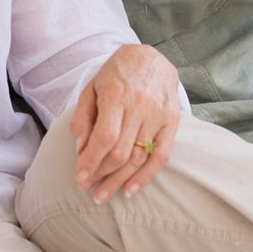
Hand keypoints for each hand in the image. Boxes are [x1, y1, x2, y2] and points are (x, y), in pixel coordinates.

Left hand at [69, 44, 180, 203]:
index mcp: (117, 95)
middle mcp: (140, 106)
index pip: (105, 137)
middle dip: (101, 174)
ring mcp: (159, 115)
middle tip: (87, 188)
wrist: (152, 57)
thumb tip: (80, 149)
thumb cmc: (117, 73)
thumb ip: (84, 117)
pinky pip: (162, 156)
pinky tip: (130, 190)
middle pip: (121, 152)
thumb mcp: (93, 87)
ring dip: (119, 180)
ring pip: (139, 157)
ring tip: (103, 195)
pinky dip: (146, 176)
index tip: (80, 178)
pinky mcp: (173, 121)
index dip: (91, 161)